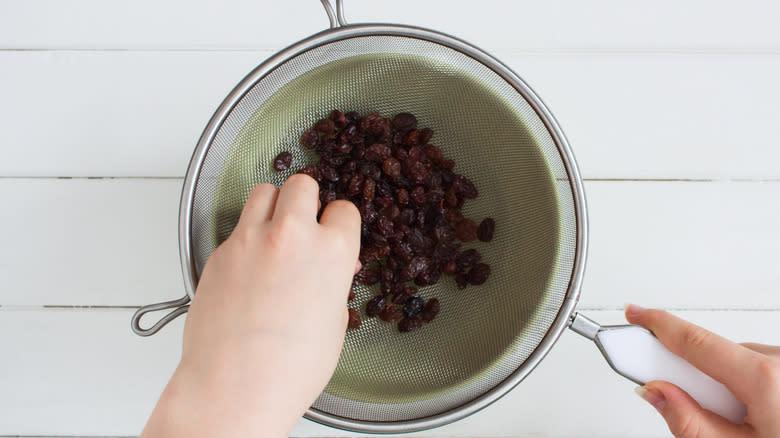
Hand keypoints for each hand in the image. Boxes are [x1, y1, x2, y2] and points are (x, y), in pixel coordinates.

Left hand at [141, 174, 360, 437]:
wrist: (236, 386)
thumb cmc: (289, 368)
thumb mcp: (333, 322)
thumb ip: (333, 282)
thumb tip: (329, 270)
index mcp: (332, 251)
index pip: (344, 209)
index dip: (339, 223)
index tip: (334, 233)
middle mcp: (292, 236)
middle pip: (301, 185)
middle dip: (305, 201)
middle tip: (303, 225)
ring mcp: (251, 240)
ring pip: (264, 192)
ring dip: (272, 207)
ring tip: (273, 233)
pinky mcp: (219, 253)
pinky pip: (237, 227)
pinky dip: (246, 237)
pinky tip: (248, 265)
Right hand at [626, 305, 779, 437]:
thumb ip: (691, 423)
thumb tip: (656, 392)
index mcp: (764, 377)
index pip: (693, 341)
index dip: (657, 326)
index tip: (633, 315)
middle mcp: (779, 359)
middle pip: (713, 355)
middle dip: (696, 379)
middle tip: (703, 412)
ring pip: (736, 362)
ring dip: (726, 387)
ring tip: (743, 425)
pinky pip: (758, 365)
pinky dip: (749, 385)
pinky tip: (759, 413)